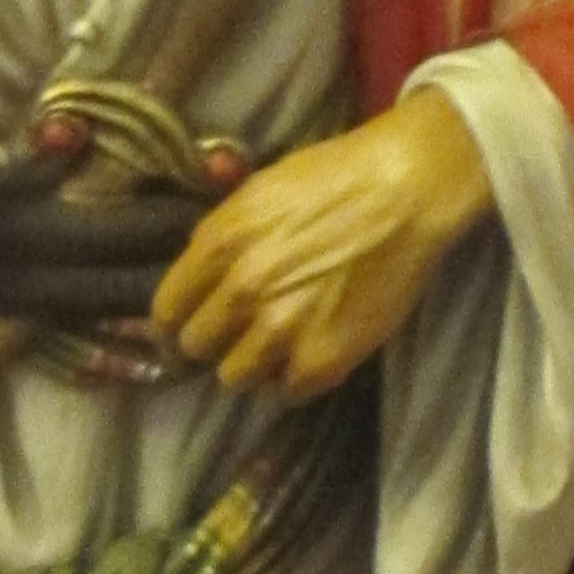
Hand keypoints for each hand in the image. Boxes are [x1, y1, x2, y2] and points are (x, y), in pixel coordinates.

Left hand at [150, 93, 493, 398]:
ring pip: (234, 378)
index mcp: (218, 245)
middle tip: (239, 332)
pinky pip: (285, 394)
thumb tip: (191, 280)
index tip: (189, 326)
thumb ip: (217, 240)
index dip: (175, 323)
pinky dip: (294, 380)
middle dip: (214, 341)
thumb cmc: (333, 180)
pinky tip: (309, 353)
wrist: (407, 192)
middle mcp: (241, 291)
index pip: (166, 311)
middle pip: (196, 348)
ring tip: (277, 345)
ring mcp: (281, 330)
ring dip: (252, 364)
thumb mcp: (255, 194)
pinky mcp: (323, 360)